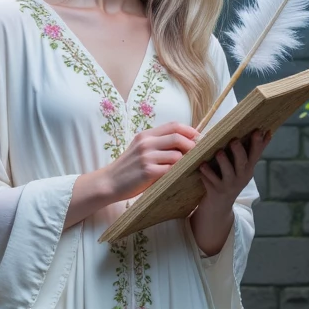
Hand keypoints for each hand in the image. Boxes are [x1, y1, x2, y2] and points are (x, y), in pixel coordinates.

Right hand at [63, 120, 197, 228]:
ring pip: (177, 155)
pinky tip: (180, 177)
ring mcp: (146, 157)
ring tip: (191, 167)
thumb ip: (158, 145)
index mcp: (146, 135)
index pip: (173, 126)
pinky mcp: (147, 171)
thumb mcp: (140, 150)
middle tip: (200, 154)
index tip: (199, 138)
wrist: (109, 182)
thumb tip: (184, 144)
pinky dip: (178, 173)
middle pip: (178, 138)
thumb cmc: (128, 169)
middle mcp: (146, 143)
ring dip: (187, 161)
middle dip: (193, 145)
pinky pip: (170, 170)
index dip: (190, 130)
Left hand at [197, 130, 269, 203]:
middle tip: (234, 141)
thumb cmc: (231, 180)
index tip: (258, 131)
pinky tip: (202, 166)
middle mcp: (241, 177)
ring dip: (223, 162)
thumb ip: (252, 151)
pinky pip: (211, 181)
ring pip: (228, 173)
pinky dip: (206, 173)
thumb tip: (267, 131)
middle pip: (242, 163)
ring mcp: (228, 185)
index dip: (258, 143)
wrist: (220, 206)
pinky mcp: (216, 191)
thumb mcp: (244, 168)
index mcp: (248, 168)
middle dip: (239, 151)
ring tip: (219, 153)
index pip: (256, 154)